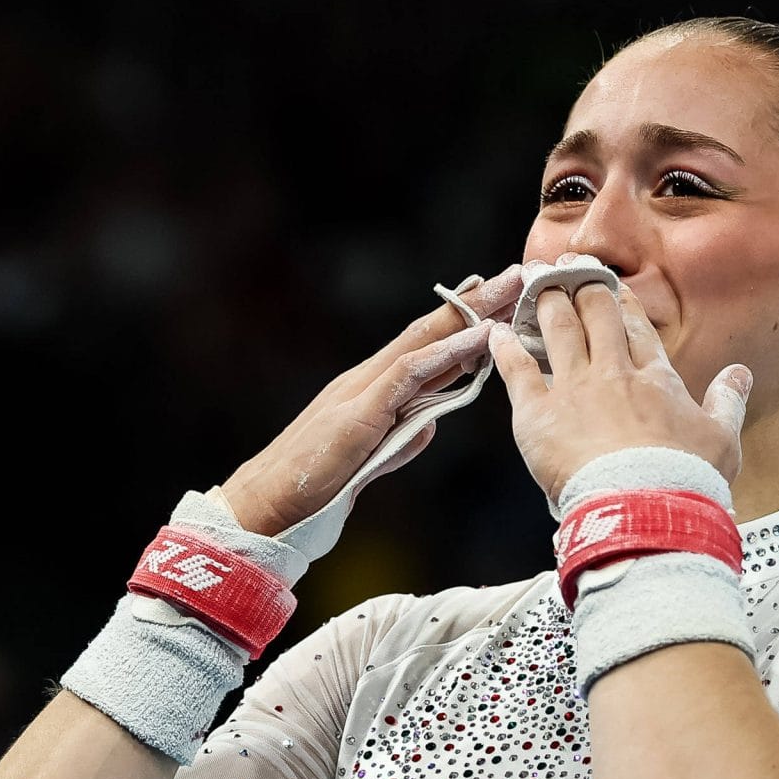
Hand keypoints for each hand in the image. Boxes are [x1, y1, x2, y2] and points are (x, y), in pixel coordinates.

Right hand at [219, 264, 524, 535]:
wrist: (265, 505)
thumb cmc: (310, 487)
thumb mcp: (370, 461)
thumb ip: (400, 440)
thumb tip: (431, 424)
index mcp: (368, 390)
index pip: (422, 346)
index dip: (459, 320)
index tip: (494, 296)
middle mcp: (365, 380)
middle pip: (427, 332)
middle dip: (473, 302)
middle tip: (514, 274)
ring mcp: (360, 392)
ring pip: (422, 342)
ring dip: (468, 316)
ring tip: (505, 291)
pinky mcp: (358, 413)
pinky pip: (408, 375)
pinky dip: (445, 355)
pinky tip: (476, 339)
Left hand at [487, 280, 749, 503]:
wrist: (644, 507)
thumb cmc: (685, 479)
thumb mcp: (721, 437)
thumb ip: (729, 400)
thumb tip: (741, 374)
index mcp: (656, 377)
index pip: (637, 328)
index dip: (622, 303)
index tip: (610, 285)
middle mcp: (613, 372)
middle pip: (596, 314)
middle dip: (581, 286)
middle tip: (567, 268)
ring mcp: (574, 389)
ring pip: (558, 330)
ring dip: (547, 302)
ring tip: (535, 281)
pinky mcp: (538, 414)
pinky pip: (517, 371)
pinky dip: (505, 349)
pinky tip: (497, 333)